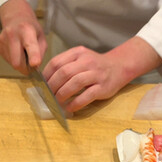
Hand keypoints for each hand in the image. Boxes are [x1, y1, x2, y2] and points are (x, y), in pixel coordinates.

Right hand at [0, 0, 46, 74]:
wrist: (16, 18)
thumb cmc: (31, 29)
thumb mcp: (42, 38)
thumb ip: (40, 53)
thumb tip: (34, 67)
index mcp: (27, 30)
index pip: (30, 45)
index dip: (33, 56)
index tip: (35, 63)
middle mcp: (12, 34)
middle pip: (17, 62)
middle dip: (25, 68)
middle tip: (31, 64)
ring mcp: (2, 39)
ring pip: (12, 63)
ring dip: (20, 63)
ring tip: (23, 51)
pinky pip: (7, 60)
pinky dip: (14, 59)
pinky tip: (16, 50)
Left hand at [43, 37, 161, 112]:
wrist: (119, 66)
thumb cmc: (95, 65)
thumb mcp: (80, 58)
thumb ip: (65, 65)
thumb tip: (45, 80)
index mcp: (78, 53)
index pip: (57, 62)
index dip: (46, 75)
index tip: (41, 85)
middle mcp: (87, 61)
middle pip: (64, 73)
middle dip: (52, 86)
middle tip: (47, 95)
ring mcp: (96, 74)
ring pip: (75, 83)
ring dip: (62, 94)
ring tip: (56, 101)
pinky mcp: (102, 87)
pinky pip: (87, 96)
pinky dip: (75, 103)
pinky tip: (69, 108)